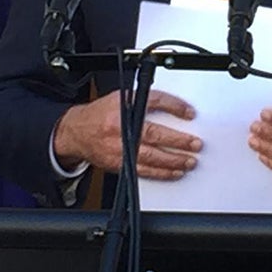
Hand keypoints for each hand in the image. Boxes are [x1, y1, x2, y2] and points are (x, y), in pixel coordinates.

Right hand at [53, 90, 200, 180]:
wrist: (77, 133)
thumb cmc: (100, 115)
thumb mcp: (121, 99)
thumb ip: (144, 101)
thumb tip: (174, 106)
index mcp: (122, 107)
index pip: (153, 102)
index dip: (174, 106)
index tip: (189, 113)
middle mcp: (121, 128)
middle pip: (154, 134)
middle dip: (178, 140)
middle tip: (195, 143)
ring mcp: (120, 148)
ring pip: (151, 156)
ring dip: (173, 160)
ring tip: (189, 161)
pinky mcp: (119, 164)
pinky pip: (144, 171)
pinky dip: (161, 173)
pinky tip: (174, 172)